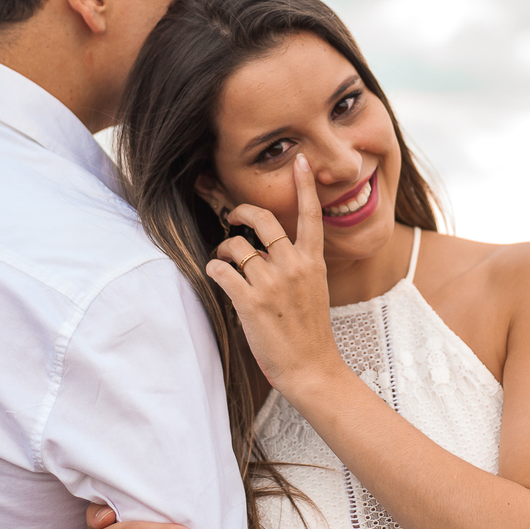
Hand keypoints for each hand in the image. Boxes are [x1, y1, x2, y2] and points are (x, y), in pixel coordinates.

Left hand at [206, 154, 345, 391]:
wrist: (311, 367)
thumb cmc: (310, 332)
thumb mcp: (314, 290)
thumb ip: (297, 266)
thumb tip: (267, 251)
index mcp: (313, 261)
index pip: (311, 215)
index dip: (305, 186)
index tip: (301, 161)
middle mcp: (293, 265)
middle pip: (262, 219)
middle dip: (240, 211)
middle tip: (232, 216)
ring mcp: (272, 282)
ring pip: (234, 247)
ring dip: (223, 252)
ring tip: (226, 265)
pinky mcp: (250, 301)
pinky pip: (220, 271)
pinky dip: (214, 272)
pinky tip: (219, 280)